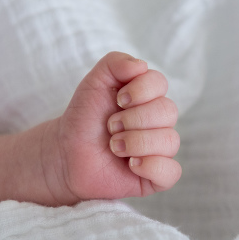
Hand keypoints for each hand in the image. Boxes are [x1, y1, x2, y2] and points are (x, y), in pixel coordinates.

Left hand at [41, 52, 180, 204]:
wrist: (67, 153)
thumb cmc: (84, 119)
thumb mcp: (94, 82)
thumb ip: (115, 63)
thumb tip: (142, 65)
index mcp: (148, 97)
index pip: (160, 83)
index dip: (140, 90)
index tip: (118, 100)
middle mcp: (158, 122)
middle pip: (168, 111)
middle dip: (133, 119)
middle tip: (110, 127)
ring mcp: (160, 150)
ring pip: (170, 141)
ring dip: (136, 142)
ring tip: (113, 147)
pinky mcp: (156, 177)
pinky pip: (172, 171)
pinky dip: (151, 166)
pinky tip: (131, 165)